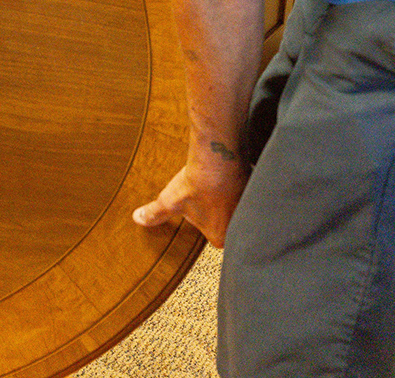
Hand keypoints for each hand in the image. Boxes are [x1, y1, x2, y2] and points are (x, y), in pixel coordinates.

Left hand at [133, 153, 247, 247]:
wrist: (219, 158)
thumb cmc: (197, 184)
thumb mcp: (170, 200)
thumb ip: (155, 214)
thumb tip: (139, 219)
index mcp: (220, 237)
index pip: (210, 233)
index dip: (200, 218)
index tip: (197, 205)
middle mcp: (238, 227)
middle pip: (223, 222)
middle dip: (214, 210)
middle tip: (206, 195)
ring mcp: (249, 210)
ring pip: (234, 208)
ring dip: (225, 198)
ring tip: (214, 186)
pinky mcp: (254, 192)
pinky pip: (244, 193)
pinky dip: (234, 186)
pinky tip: (225, 177)